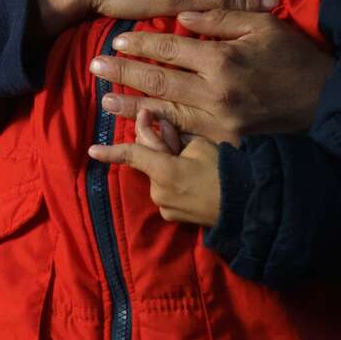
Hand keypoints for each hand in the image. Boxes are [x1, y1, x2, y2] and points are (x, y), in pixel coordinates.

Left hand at [88, 109, 220, 226]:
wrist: (249, 205)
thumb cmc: (226, 169)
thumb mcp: (198, 145)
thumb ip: (168, 136)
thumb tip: (149, 123)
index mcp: (164, 171)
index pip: (132, 155)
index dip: (111, 151)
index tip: (92, 150)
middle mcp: (159, 192)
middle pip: (149, 162)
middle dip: (157, 146)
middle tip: (175, 133)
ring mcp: (166, 207)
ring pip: (158, 176)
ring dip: (167, 163)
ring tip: (192, 159)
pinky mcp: (174, 216)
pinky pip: (167, 191)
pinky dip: (173, 180)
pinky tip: (192, 177)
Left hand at [91, 10, 333, 145]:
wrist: (326, 105)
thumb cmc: (296, 59)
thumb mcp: (265, 27)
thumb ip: (223, 17)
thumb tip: (184, 15)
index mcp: (224, 61)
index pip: (171, 48)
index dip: (142, 43)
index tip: (117, 39)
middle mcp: (216, 94)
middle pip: (158, 82)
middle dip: (124, 73)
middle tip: (94, 67)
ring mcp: (219, 124)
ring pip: (164, 113)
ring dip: (132, 107)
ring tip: (105, 102)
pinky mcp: (224, 143)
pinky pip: (183, 136)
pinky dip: (157, 131)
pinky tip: (138, 128)